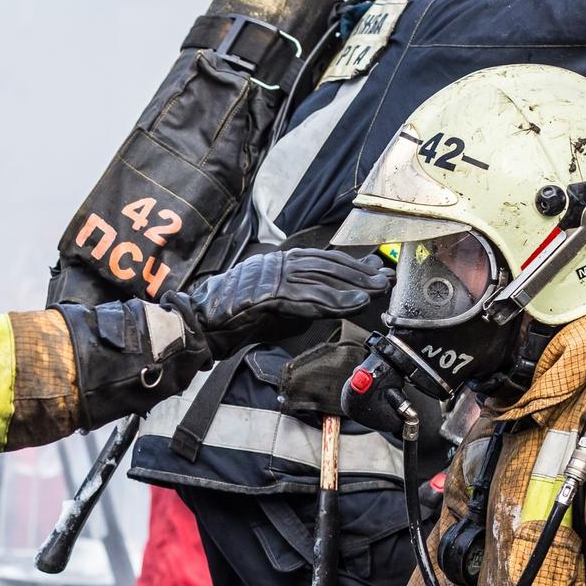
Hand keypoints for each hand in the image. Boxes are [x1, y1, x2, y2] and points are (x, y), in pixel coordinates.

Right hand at [176, 249, 390, 361]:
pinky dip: (334, 301)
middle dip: (358, 273)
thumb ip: (306, 301)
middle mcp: (277, 264)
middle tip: (384, 280)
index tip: (374, 271)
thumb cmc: (237, 320)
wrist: (202, 324)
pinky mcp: (268, 295)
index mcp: (278, 264)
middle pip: (326, 265)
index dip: (350, 266)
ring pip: (320, 278)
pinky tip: (353, 304)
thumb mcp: (279, 308)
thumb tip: (338, 300)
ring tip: (375, 291)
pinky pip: (307, 298)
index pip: (322, 260)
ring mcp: (271, 277)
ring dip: (352, 285)